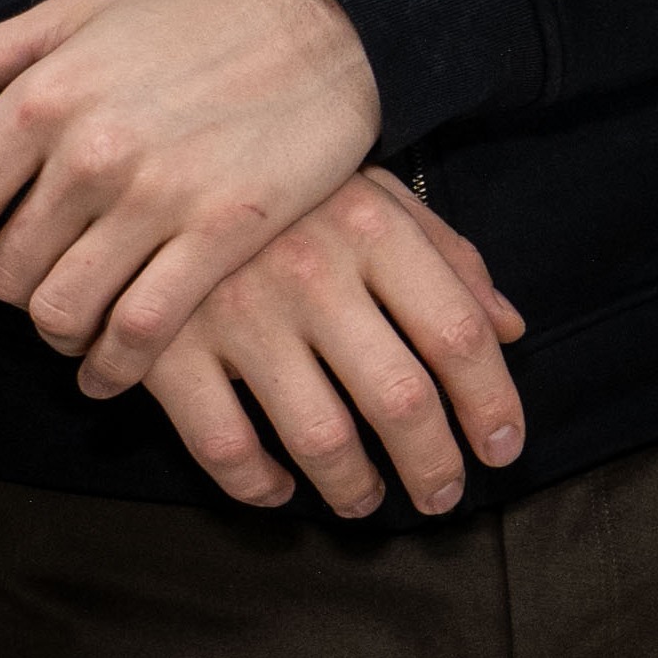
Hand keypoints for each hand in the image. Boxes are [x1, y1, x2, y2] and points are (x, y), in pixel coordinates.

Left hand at [0, 0, 382, 376]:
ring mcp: (157, 197)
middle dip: (17, 286)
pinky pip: (138, 331)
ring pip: (61, 312)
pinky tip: (116, 365)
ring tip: (81, 316)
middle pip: (2, 275)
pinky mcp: (219, 235)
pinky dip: (115, 367)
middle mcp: (90, 150)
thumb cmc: (201, 26)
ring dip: (62, 331)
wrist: (328, 36)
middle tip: (49, 276)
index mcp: (43, 97)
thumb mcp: (70, 19)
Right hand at [125, 172, 525, 515]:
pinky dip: (257, 485)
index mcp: (372, 228)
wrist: (147, 158)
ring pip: (320, 437)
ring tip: (365, 499)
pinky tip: (279, 489)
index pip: (458, 334)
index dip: (492, 405)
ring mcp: (235, 311)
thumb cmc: (283, 190)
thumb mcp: (372, 194)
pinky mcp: (165, 347)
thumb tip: (511, 330)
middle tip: (442, 496)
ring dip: (354, 488)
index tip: (503, 450)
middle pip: (401, 398)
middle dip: (434, 466)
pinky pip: (224, 446)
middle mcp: (311, 270)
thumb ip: (448, 258)